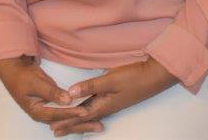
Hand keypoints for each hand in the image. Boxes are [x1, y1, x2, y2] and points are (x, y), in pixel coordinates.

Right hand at [0, 55, 91, 126]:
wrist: (15, 71)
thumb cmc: (23, 76)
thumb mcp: (37, 82)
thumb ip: (52, 92)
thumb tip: (68, 99)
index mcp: (37, 112)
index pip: (57, 114)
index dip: (71, 113)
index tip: (85, 112)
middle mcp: (43, 115)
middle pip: (65, 122)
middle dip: (81, 124)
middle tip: (99, 126)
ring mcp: (47, 111)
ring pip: (67, 119)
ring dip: (81, 122)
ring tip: (98, 124)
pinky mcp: (52, 106)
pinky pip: (66, 112)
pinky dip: (76, 114)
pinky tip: (88, 116)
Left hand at [48, 58, 178, 136]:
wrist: (154, 76)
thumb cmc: (133, 77)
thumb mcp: (110, 80)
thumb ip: (90, 86)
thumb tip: (71, 93)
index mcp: (103, 105)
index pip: (80, 115)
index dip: (66, 121)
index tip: (53, 127)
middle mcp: (106, 107)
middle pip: (83, 118)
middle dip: (69, 124)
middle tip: (55, 132)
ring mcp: (111, 103)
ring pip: (89, 113)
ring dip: (76, 119)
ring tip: (66, 125)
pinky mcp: (114, 97)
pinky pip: (95, 107)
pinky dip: (86, 111)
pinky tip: (85, 111)